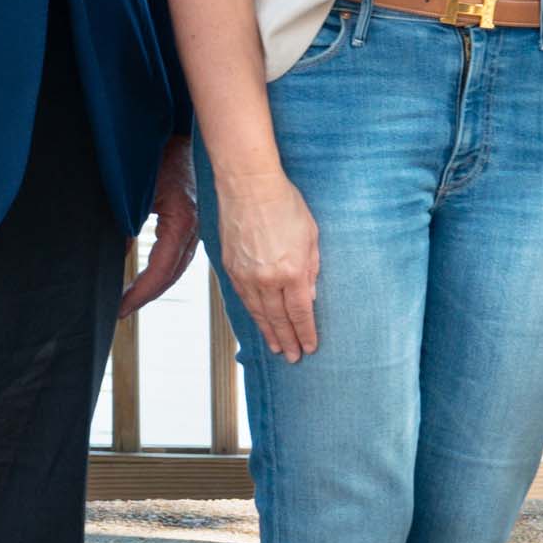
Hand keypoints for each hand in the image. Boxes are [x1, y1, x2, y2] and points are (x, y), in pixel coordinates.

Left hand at [119, 137, 201, 318]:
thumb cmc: (155, 154)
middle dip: (146, 294)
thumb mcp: (135, 190)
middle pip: (172, 274)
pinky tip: (147, 276)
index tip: (120, 308)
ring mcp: (195, 224)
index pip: (161, 271)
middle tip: (120, 310)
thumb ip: (124, 222)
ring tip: (131, 298)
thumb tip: (114, 254)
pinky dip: (163, 269)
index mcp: (181, 222)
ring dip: (155, 284)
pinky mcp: (190, 218)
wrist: (176, 131)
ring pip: (177, 265)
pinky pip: (178, 252)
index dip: (140, 293)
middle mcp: (193, 228)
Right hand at [214, 157, 321, 362]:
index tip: (310, 347)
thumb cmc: (285, 204)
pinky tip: (258, 320)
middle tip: (293, 357)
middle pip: (279, 319)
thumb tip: (309, 297)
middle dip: (288, 340)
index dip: (306, 333)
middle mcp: (267, 279)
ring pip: (258, 312)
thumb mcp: (311, 235)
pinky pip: (243, 298)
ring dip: (269, 332)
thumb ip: (312, 269)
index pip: (300, 313)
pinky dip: (252, 313)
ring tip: (277, 347)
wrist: (248, 185)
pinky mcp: (231, 267)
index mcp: (292, 272)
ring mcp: (246, 275)